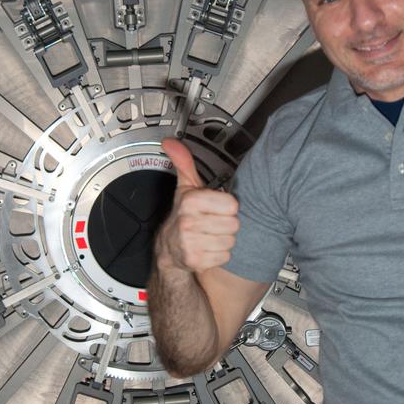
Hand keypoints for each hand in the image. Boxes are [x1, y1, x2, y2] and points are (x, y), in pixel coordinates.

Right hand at [155, 137, 239, 271]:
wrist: (169, 248)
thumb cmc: (183, 215)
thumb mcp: (185, 187)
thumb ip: (184, 163)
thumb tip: (171, 142)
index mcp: (191, 201)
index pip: (232, 205)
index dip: (227, 206)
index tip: (216, 207)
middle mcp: (189, 222)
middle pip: (234, 224)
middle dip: (226, 224)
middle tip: (213, 222)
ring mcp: (191, 243)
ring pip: (231, 241)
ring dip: (224, 239)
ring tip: (210, 234)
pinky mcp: (196, 261)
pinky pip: (225, 256)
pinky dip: (219, 254)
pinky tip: (208, 247)